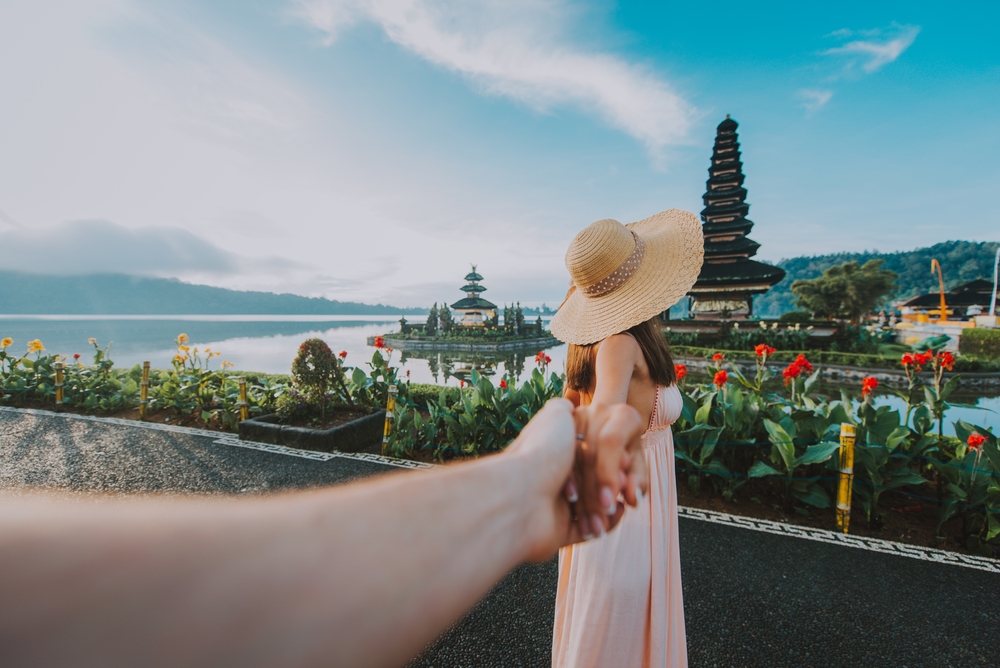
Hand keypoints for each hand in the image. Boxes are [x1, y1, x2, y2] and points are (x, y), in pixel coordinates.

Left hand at [503, 399, 645, 561]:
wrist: (521, 495)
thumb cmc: (542, 452)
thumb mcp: (556, 414)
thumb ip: (565, 408)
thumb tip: (570, 406)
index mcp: (557, 453)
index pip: (595, 454)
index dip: (613, 456)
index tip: (622, 458)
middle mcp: (557, 477)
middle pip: (601, 479)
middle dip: (615, 480)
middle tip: (623, 482)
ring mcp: (560, 505)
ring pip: (601, 505)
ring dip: (613, 502)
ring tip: (618, 500)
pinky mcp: (563, 530)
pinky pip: (594, 528)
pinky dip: (608, 522)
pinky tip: (614, 513)